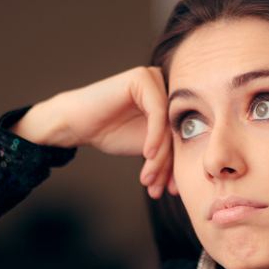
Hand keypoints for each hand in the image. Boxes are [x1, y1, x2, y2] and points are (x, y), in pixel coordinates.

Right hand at [10, 67, 176, 198]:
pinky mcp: (142, 78)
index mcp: (170, 101)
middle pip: (176, 133)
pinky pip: (157, 114)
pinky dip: (154, 138)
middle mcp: (165, 87)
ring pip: (168, 127)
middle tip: (157, 189)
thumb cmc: (109, 131)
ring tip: (148, 180)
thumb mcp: (147, 147)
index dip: (175, 167)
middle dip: (167, 166)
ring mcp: (155, 79)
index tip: (171, 190)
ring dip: (159, 158)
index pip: (180, 138)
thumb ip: (169, 152)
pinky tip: (146, 156)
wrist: (76, 123)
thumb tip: (193, 174)